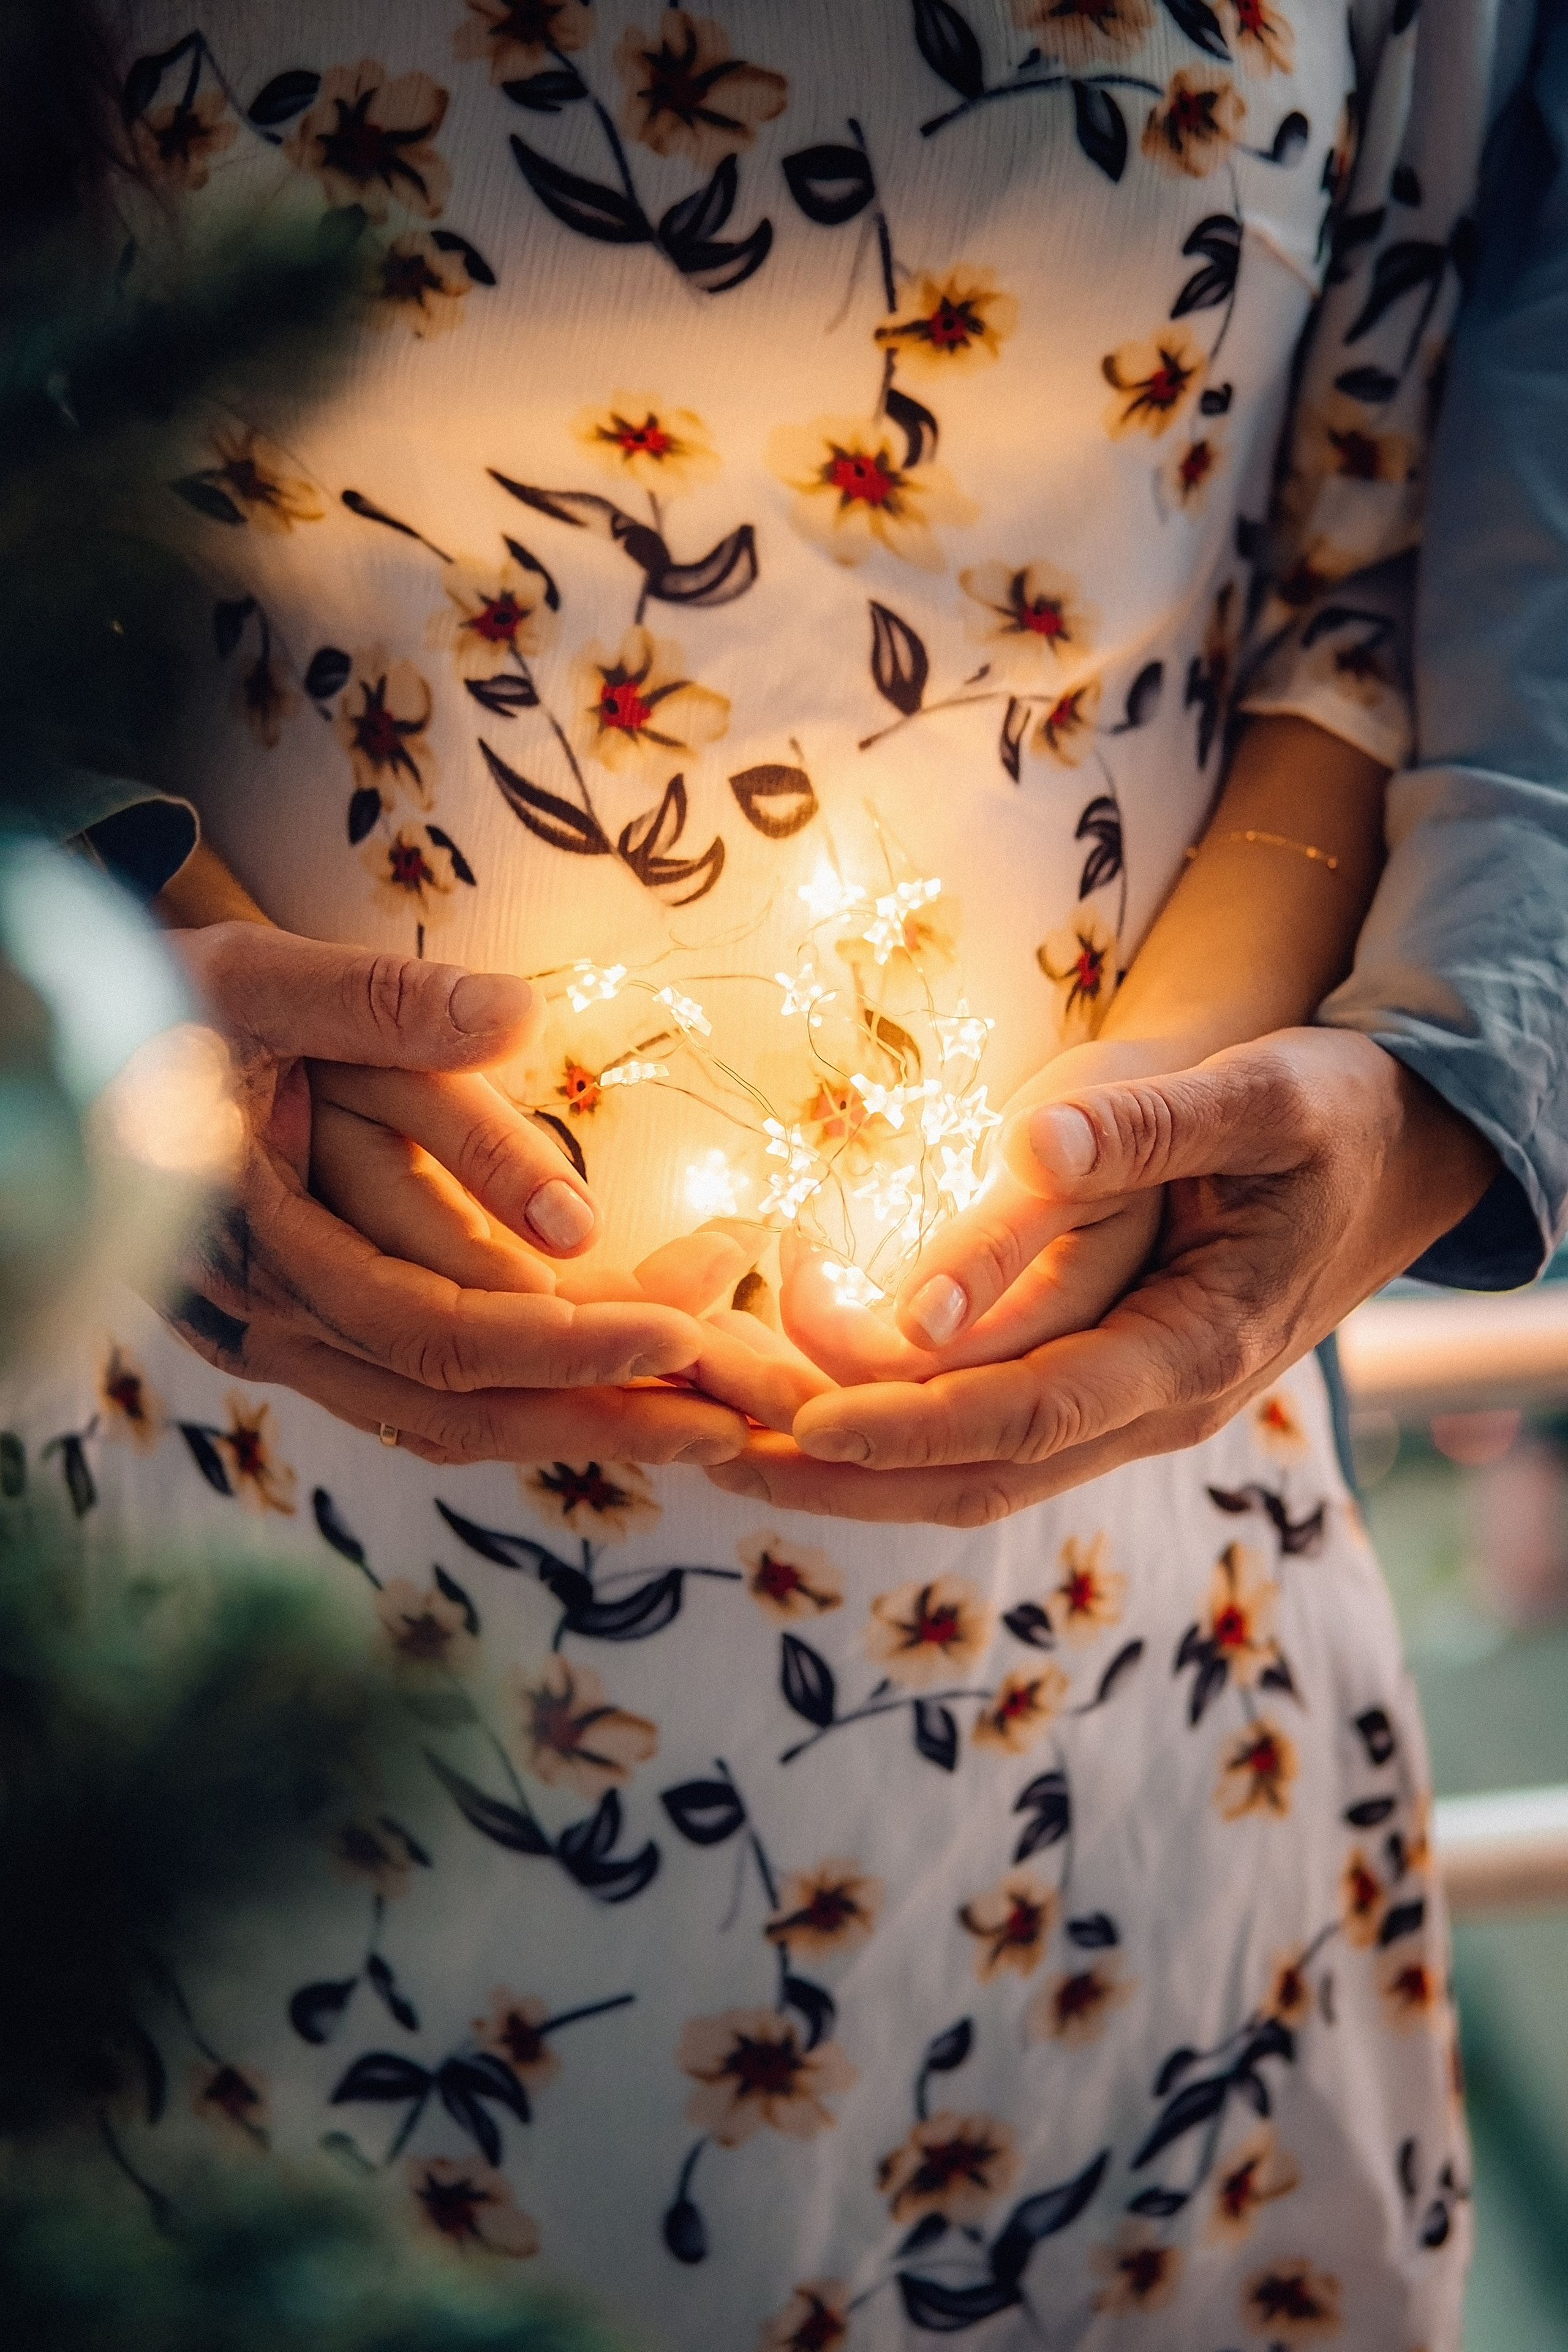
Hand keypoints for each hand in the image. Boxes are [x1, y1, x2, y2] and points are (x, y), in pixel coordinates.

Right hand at [165, 922, 814, 1463]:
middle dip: (605, 1405)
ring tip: (707, 1413)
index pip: (442, 1329)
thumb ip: (386, 1005)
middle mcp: (271, 1319)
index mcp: (263, 1241)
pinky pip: (417, 1397)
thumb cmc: (182, 1001)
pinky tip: (612, 1391)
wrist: (95, 1041)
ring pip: (443, 1418)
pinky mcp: (304, 1337)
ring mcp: (282, 1340)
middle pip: (458, 1402)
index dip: (571, 1341)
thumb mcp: (268, 977)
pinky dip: (520, 1399)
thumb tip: (519, 1018)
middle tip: (740, 1407)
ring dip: (578, 1418)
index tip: (692, 1324)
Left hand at [706, 1029, 1498, 1521]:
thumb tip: (1031, 1151)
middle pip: (974, 1476)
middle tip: (705, 1438)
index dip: (908, 1423)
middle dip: (838, 1467)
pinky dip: (886, 1418)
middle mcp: (1153, 1407)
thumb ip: (1145, 1130)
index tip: (799, 1423)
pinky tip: (799, 1385)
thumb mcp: (1262, 1098)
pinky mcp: (1099, 1384)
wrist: (1396, 1151)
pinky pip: (980, 1430)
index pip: (1025, 1420)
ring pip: (967, 1469)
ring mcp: (1125, 1408)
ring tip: (717, 1419)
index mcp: (1193, 1352)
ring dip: (844, 1454)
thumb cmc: (1334, 1114)